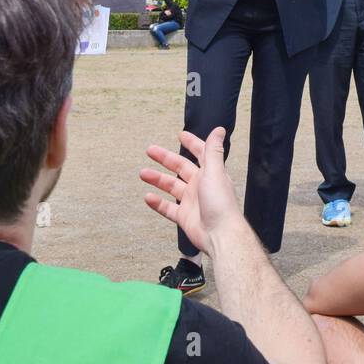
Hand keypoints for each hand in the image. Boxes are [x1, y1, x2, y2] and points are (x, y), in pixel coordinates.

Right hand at [141, 128, 241, 256]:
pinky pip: (167, 208)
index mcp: (210, 173)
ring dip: (157, 179)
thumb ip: (213, 151)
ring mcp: (192, 202)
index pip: (200, 153)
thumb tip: (219, 129)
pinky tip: (147, 197)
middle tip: (150, 150)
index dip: (192, 143)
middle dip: (165, 158)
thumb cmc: (220, 202)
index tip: (180, 135)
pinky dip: (157, 203)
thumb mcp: (215, 172)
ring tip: (142, 173)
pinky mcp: (184, 217)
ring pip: (171, 187)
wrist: (220, 234)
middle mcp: (200, 185)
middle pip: (180, 168)